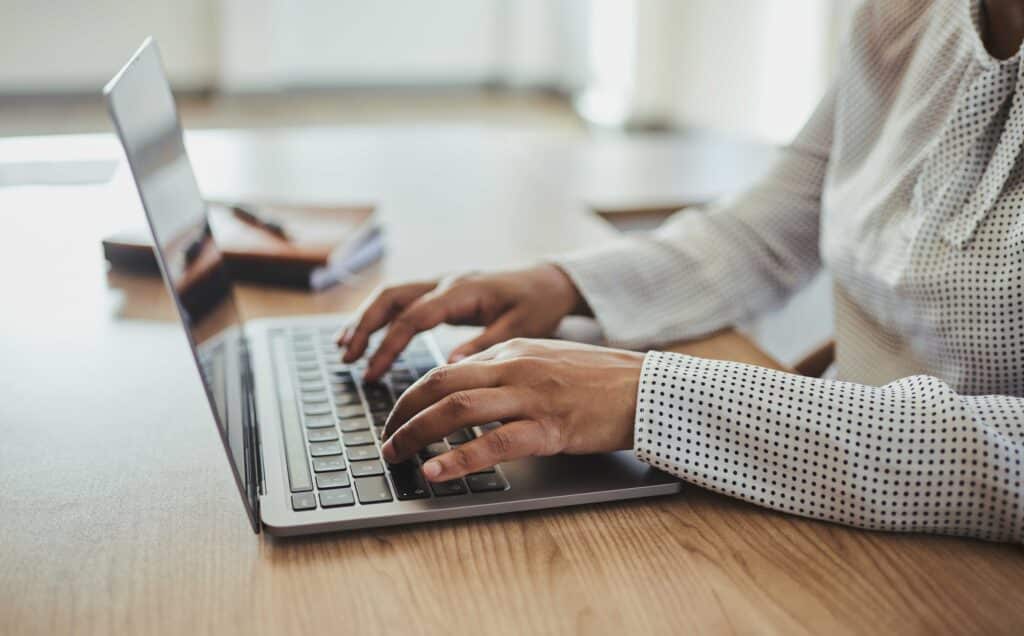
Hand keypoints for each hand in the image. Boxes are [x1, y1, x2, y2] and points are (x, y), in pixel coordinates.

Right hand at [338, 264, 588, 380]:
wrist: (550, 281)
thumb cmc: (538, 305)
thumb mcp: (520, 329)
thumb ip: (484, 345)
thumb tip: (449, 367)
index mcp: (463, 291)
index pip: (413, 317)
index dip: (388, 345)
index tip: (372, 373)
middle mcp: (446, 282)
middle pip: (392, 298)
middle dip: (365, 327)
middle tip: (348, 358)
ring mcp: (442, 284)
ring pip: (392, 295)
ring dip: (366, 320)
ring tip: (345, 349)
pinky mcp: (442, 292)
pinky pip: (403, 300)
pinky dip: (380, 317)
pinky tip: (366, 336)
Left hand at [380, 338, 643, 481]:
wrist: (645, 388)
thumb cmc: (599, 380)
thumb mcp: (546, 361)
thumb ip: (507, 370)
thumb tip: (469, 388)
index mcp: (512, 351)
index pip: (446, 369)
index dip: (413, 395)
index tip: (397, 417)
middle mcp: (515, 367)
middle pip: (440, 384)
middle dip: (402, 413)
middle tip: (385, 439)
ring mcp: (531, 396)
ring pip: (457, 409)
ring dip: (417, 434)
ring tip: (396, 455)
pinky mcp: (549, 427)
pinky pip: (494, 442)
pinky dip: (458, 458)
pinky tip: (437, 472)